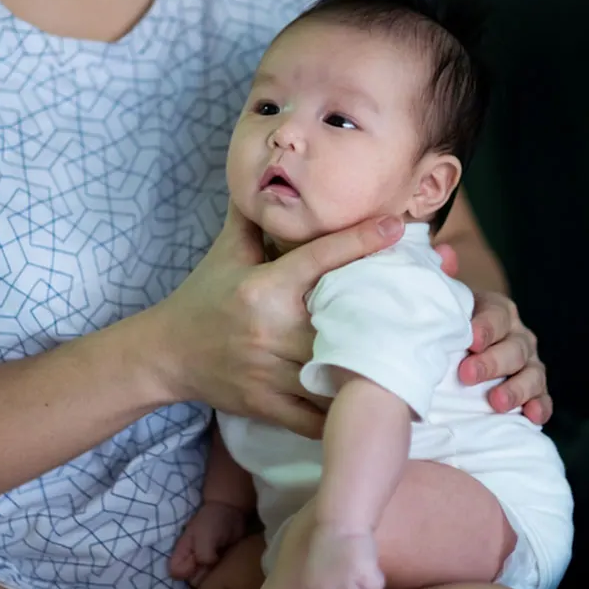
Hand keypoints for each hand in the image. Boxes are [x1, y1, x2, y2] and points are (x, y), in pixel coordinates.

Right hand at [154, 201, 403, 437]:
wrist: (164, 355)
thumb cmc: (203, 297)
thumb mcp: (226, 252)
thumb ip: (254, 216)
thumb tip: (271, 171)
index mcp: (264, 286)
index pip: (320, 258)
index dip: (362, 240)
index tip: (398, 226)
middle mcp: (269, 328)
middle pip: (339, 319)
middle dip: (381, 313)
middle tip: (423, 301)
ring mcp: (269, 371)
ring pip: (333, 371)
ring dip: (370, 368)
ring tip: (410, 356)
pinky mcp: (267, 405)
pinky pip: (315, 416)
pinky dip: (342, 415)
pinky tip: (372, 406)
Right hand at [168, 501, 249, 587]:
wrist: (230, 512)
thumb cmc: (212, 521)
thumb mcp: (204, 536)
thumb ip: (203, 554)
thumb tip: (210, 567)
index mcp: (180, 554)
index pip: (175, 573)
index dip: (186, 569)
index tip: (197, 558)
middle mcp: (190, 563)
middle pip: (192, 581)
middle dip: (203, 572)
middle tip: (214, 556)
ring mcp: (203, 565)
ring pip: (205, 581)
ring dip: (214, 572)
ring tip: (221, 556)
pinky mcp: (216, 566)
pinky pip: (217, 577)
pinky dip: (222, 571)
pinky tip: (226, 558)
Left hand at [302, 524, 383, 588]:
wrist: (342, 521)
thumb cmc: (332, 545)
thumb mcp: (317, 573)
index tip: (345, 586)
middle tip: (350, 570)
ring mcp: (345, 583)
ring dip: (366, 583)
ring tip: (357, 563)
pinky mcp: (363, 574)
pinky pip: (376, 587)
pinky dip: (376, 576)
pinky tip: (366, 561)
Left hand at [435, 245, 551, 423]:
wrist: (456, 358)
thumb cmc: (448, 329)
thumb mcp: (442, 305)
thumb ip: (442, 281)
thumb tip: (443, 254)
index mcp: (496, 312)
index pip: (496, 315)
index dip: (485, 327)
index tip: (469, 340)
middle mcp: (517, 335)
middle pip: (514, 347)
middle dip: (493, 361)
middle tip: (467, 374)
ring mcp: (528, 364)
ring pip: (532, 374)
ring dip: (516, 388)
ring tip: (495, 402)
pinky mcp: (533, 392)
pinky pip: (542, 399)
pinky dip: (540, 407)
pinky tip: (532, 417)